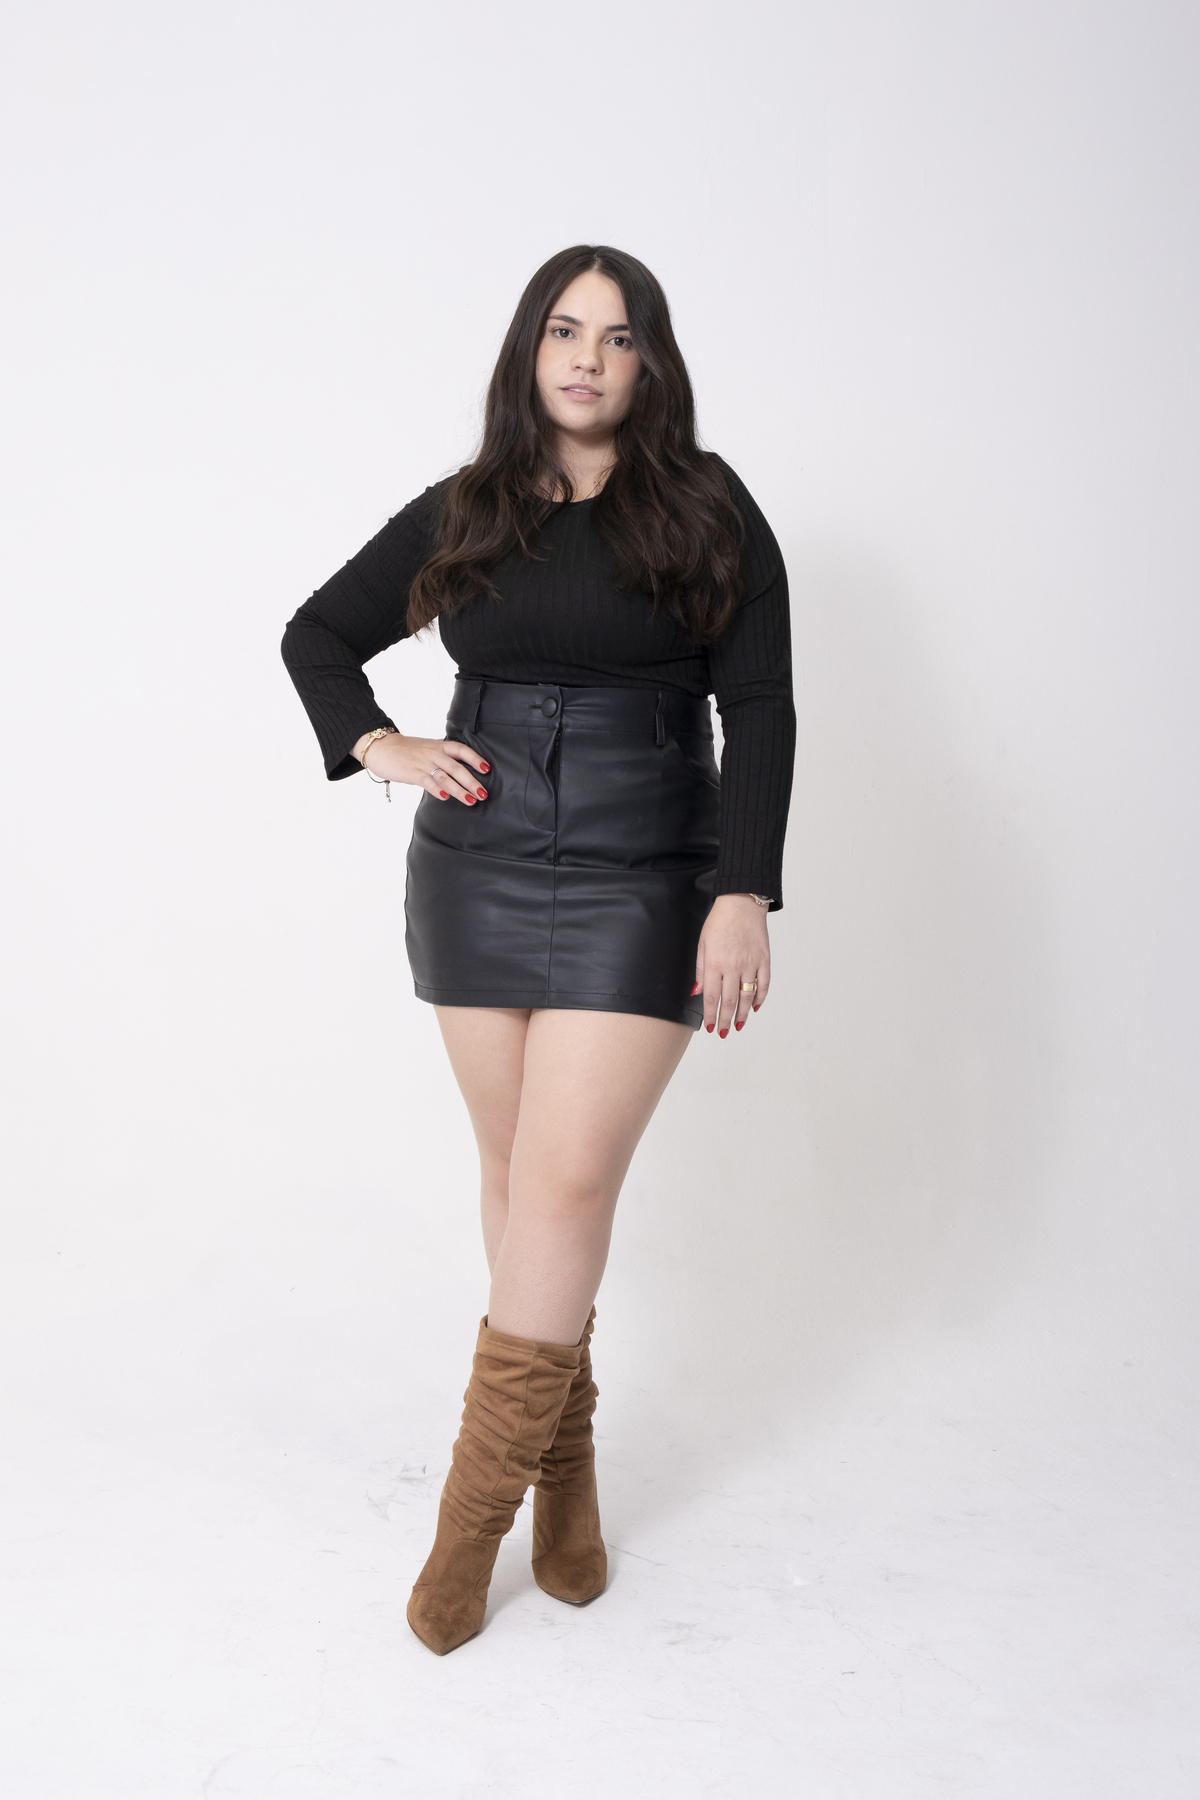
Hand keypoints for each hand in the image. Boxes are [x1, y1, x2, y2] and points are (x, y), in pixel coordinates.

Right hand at [351, 730, 489, 805]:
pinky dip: (437, 790)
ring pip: (445, 777)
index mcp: (439, 746)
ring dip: (459, 790)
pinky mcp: (412, 773)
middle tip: (483, 793)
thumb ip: (443, 758)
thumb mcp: (427, 748)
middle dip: (472, 781)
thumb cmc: (406, 750)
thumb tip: (460, 772)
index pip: (462, 750)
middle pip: (457, 767)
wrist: (381, 747)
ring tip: (471, 800)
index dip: (475, 758)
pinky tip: (445, 798)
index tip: (487, 769)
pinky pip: (427, 782)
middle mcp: (434, 753)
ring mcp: (423, 763)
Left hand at [694, 894, 769, 1037]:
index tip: (709, 1027)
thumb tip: (697, 993)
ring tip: (738, 1026)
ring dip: (742, 1014)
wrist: (742, 903)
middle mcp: (733, 966)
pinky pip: (764, 985)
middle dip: (724, 1020)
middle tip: (722, 1033)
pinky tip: (755, 1008)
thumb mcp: (702, 944)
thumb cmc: (719, 922)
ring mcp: (751, 964)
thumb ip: (700, 970)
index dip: (710, 1014)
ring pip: (747, 996)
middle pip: (729, 1001)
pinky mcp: (764, 960)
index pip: (711, 997)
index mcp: (715, 963)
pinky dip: (760, 998)